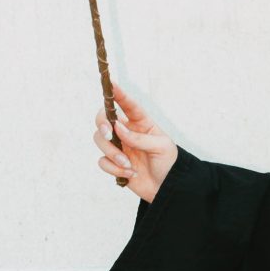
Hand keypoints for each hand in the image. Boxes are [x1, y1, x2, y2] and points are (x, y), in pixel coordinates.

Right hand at [92, 81, 178, 202]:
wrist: (168, 188)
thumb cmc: (169, 163)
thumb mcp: (161, 147)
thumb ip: (139, 137)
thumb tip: (118, 128)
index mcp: (141, 123)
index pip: (128, 105)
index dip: (119, 94)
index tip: (111, 83)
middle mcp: (127, 132)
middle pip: (103, 119)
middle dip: (102, 124)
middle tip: (109, 133)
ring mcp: (119, 147)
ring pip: (100, 141)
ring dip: (113, 153)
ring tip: (128, 165)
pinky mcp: (114, 163)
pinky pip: (103, 161)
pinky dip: (114, 169)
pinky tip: (130, 174)